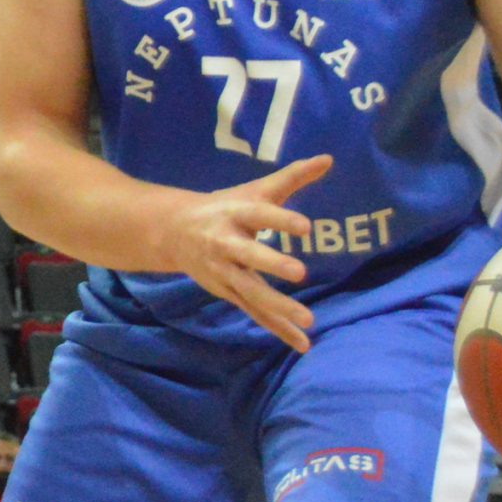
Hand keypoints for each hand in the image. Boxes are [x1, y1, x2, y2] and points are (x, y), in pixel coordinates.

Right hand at [157, 154, 332, 351]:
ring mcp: (224, 271)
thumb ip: (293, 177)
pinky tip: (303, 343)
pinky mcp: (227, 291)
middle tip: (301, 273)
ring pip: (251, 290)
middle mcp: (226, 243)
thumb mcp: (255, 190)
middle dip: (272, 264)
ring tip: (308, 319)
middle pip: (249, 255)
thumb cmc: (225, 207)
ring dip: (278, 306)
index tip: (307, 228)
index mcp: (235, 213)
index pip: (260, 215)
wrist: (172, 232)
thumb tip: (329, 159)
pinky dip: (277, 328)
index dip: (281, 220)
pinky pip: (255, 311)